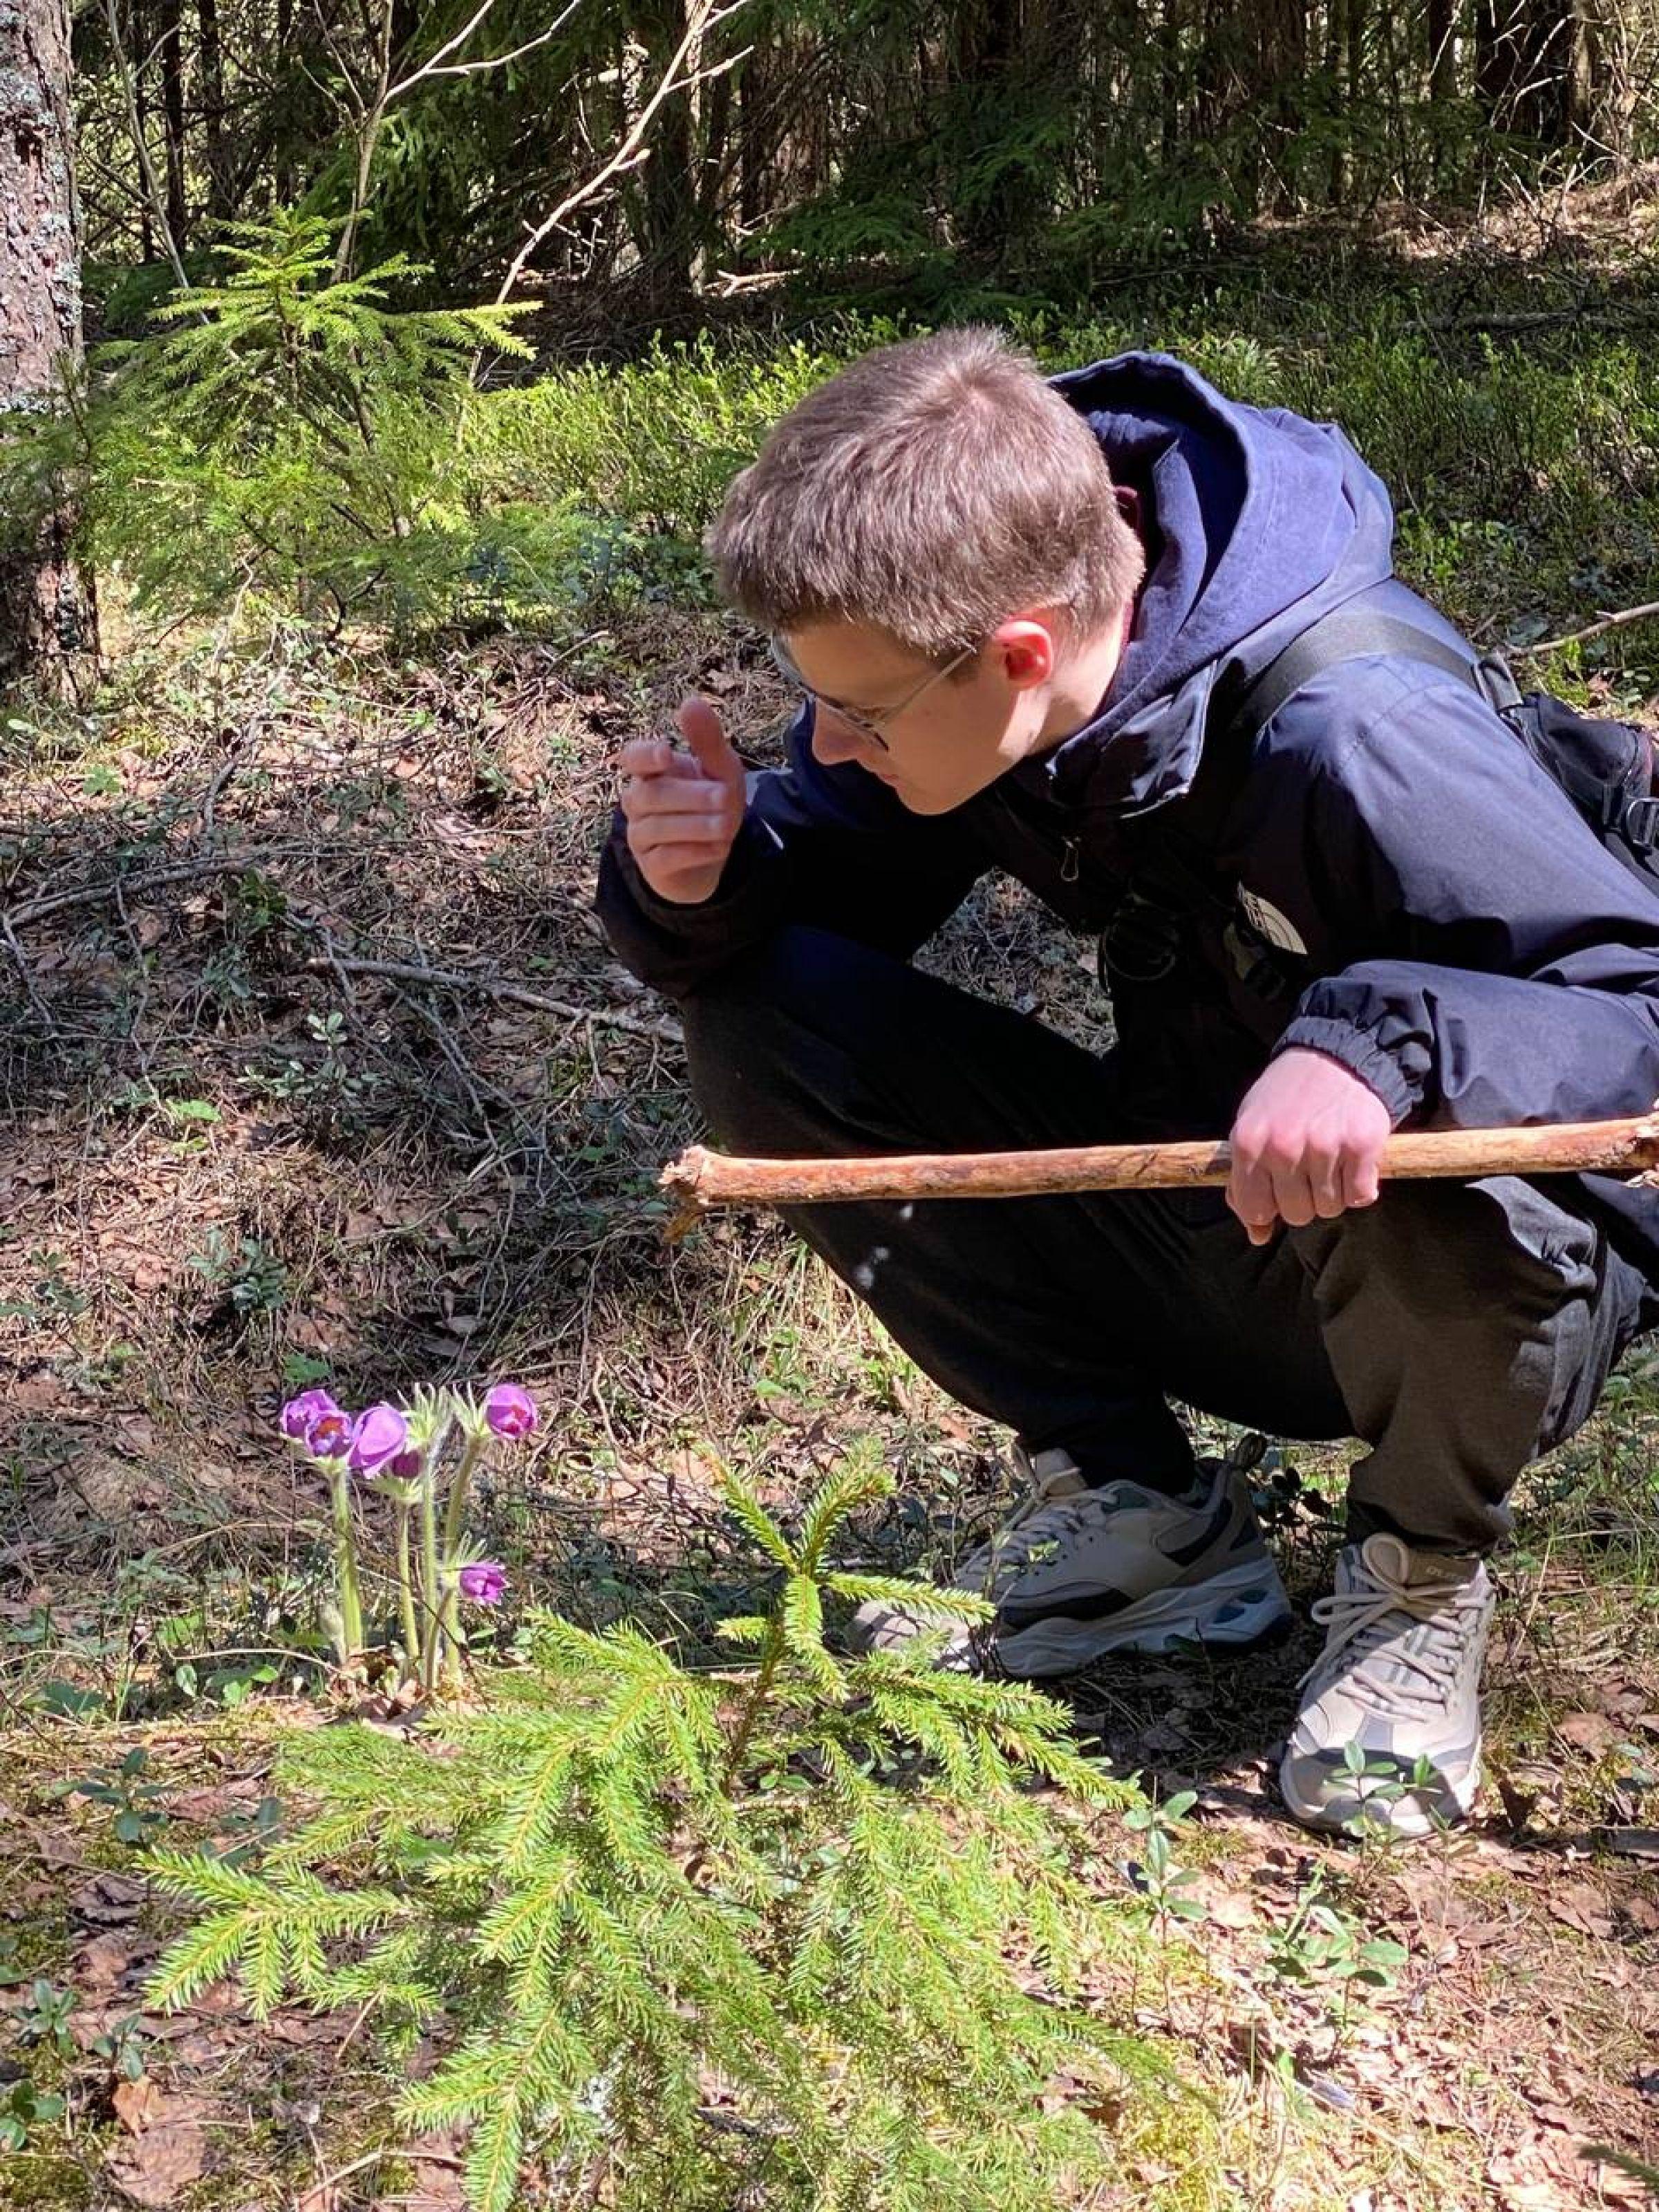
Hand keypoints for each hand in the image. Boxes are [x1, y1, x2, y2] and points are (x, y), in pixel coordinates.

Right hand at [617, 696, 746, 904]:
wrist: (713, 857)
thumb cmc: (712, 805)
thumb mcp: (720, 770)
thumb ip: (707, 740)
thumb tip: (691, 701)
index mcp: (651, 772)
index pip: (633, 757)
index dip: (645, 756)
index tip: (666, 755)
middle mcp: (637, 801)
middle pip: (652, 795)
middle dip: (691, 796)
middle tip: (725, 796)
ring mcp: (640, 835)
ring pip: (658, 827)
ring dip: (696, 825)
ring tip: (728, 825)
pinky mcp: (651, 866)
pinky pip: (666, 857)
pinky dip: (695, 851)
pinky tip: (719, 847)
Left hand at [1227, 1048, 1391, 1246]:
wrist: (1337, 1056)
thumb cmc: (1288, 1098)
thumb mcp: (1252, 1129)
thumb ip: (1245, 1181)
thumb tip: (1256, 1235)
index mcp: (1249, 1143)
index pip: (1255, 1210)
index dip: (1268, 1208)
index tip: (1277, 1192)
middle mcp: (1284, 1146)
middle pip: (1296, 1214)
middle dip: (1303, 1199)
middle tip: (1308, 1169)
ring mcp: (1324, 1146)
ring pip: (1330, 1208)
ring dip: (1333, 1192)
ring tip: (1330, 1159)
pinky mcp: (1362, 1145)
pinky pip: (1361, 1197)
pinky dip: (1361, 1186)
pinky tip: (1352, 1160)